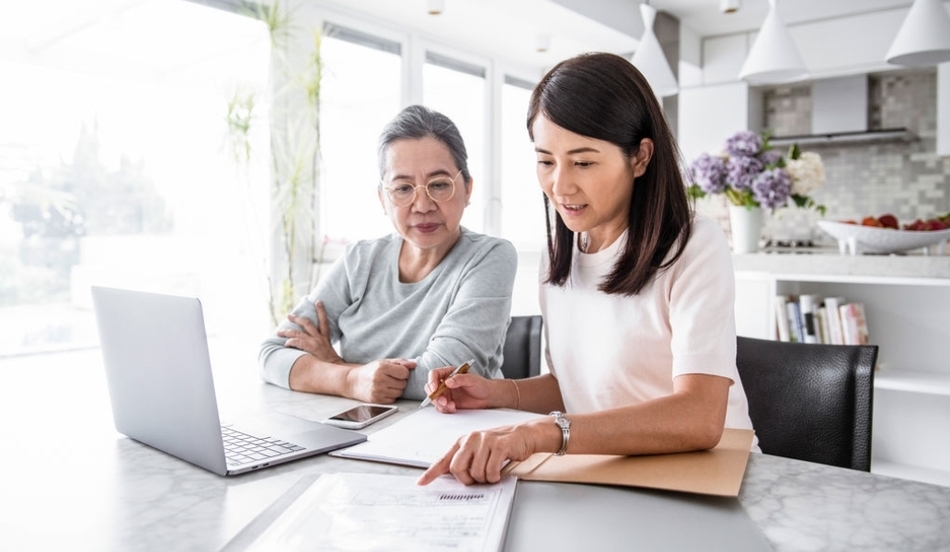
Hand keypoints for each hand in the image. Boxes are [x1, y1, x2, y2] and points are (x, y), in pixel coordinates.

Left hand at [279, 301, 340, 363]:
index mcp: (325, 338)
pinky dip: (289, 342)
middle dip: (297, 318)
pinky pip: (296, 342)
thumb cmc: (332, 364)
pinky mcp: (309, 347)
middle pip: (307, 323)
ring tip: (279, 331)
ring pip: (297, 333)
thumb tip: (316, 350)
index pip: (324, 321)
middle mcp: (319, 338)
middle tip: (288, 316)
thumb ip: (322, 348)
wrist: (336, 369)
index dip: (321, 310)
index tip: (318, 302)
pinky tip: (285, 344)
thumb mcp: (329, 352)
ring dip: (287, 331)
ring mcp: (314, 342)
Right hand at [345, 359, 415, 403]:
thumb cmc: (370, 371)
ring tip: (388, 384)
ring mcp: (378, 391)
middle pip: (403, 383)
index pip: (404, 372)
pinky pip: (393, 399)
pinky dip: (391, 395)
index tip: (398, 372)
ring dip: (397, 389)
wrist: (353, 382)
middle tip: (392, 378)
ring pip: (399, 392)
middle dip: (400, 381)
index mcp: (381, 368)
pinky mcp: (377, 400)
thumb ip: (400, 362)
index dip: (403, 372)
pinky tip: (384, 390)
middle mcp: (379, 379)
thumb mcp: (383, 362)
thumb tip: (414, 364)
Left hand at [417, 421, 542, 485]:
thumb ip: (466, 460)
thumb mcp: (479, 450)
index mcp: (463, 441)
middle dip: (467, 480)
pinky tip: (499, 472)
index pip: (444, 459)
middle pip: (457, 468)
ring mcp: (484, 440)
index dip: (431, 472)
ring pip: (476, 472)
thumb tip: (453, 476)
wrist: (523, 435)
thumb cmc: (501, 445)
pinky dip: (495, 476)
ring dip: (485, 479)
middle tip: (477, 480)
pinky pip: (491, 470)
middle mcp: (471, 439)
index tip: (421, 482)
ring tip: (492, 472)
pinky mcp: (498, 445)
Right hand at [424, 366, 492, 412]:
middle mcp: (445, 383)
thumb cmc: (480, 384)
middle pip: (430, 388)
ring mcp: (446, 394)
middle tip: (443, 401)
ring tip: (451, 405)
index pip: (434, 374)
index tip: (435, 389)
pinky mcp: (448, 403)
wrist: (487, 396)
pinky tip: (453, 408)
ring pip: (434, 399)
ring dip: (440, 404)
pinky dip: (445, 409)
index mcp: (448, 373)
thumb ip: (459, 379)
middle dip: (434, 396)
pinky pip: (441, 407)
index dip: (432, 381)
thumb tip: (448, 382)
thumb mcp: (471, 379)